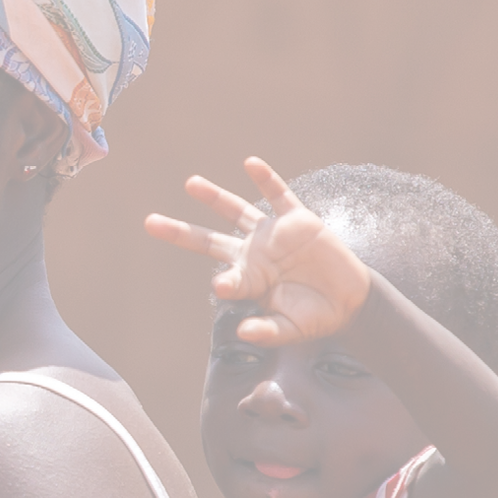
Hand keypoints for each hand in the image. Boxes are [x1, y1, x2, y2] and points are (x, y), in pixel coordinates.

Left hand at [144, 157, 370, 345]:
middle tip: (150, 223)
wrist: (347, 301)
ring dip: (214, 197)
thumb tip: (244, 333)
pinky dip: (267, 178)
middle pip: (209, 239)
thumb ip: (266, 331)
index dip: (225, 283)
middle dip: (180, 232)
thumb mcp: (289, 329)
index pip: (227, 279)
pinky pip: (280, 195)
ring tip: (190, 184)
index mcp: (248, 280)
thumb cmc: (312, 317)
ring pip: (237, 211)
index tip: (223, 286)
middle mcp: (253, 254)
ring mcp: (273, 235)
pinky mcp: (299, 221)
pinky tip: (250, 163)